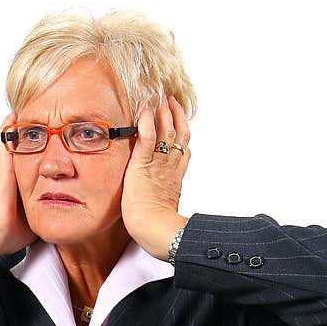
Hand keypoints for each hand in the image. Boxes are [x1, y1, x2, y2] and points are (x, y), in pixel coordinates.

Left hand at [121, 92, 190, 260]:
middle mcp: (170, 167)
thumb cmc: (157, 228)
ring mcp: (158, 164)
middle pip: (179, 133)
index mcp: (175, 177)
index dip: (183, 132)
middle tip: (171, 98)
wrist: (156, 230)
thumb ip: (163, 198)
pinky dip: (146, 121)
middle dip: (176, 114)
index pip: (183, 150)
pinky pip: (146, 137)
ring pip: (166, 130)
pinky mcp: (143, 165)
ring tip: (159, 95)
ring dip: (163, 110)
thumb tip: (162, 199)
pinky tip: (144, 108)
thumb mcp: (164, 208)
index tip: (181, 120)